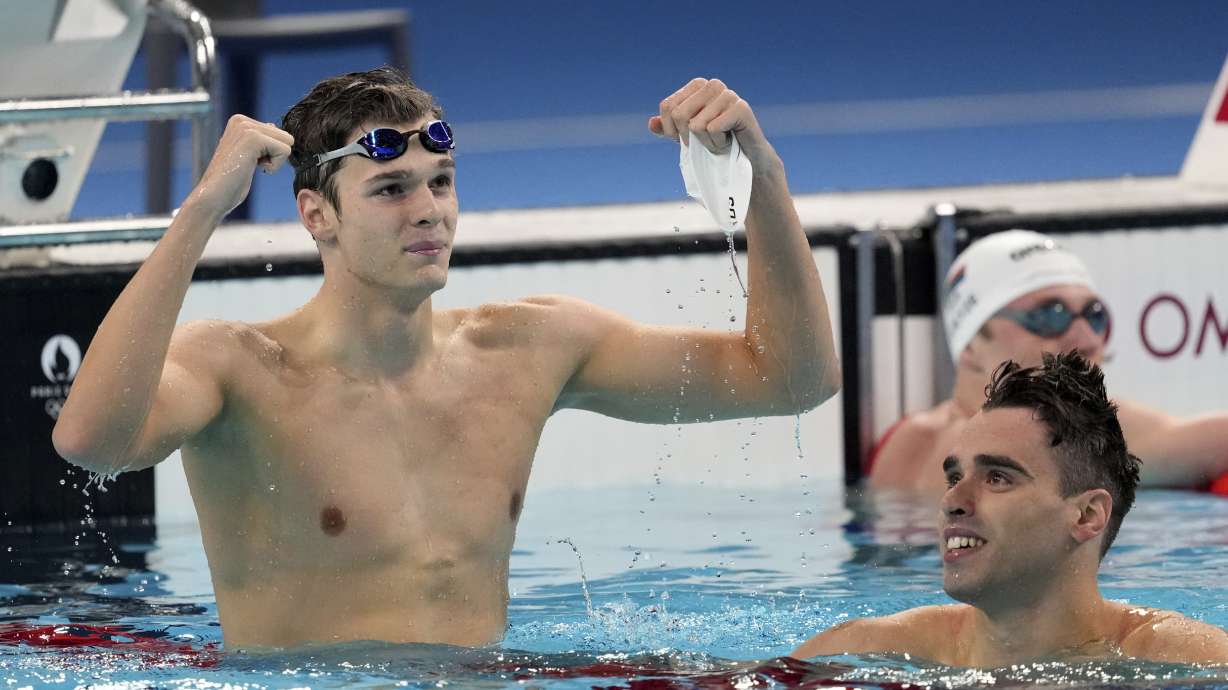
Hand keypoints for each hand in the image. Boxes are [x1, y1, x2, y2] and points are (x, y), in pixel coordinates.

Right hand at [185, 114, 293, 219]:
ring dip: (274, 162)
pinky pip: (284, 151)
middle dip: (275, 156)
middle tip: (250, 165)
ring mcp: (246, 127)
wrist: (212, 196)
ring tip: (250, 166)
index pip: (280, 134)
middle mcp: (242, 120)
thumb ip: (260, 138)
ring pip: (288, 143)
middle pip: (286, 137)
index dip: (271, 154)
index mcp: (240, 121)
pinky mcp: (253, 138)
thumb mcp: (247, 154)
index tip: (248, 161)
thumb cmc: (230, 181)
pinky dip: (274, 166)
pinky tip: (252, 168)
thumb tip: (274, 126)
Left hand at [648, 78, 776, 168]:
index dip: (671, 130)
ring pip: (696, 125)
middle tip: (706, 140)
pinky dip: (717, 143)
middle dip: (688, 137)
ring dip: (706, 143)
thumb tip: (651, 123)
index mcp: (697, 85)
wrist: (744, 159)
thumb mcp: (685, 136)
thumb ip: (667, 128)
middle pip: (679, 115)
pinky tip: (729, 140)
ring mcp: (728, 94)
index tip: (688, 138)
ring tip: (720, 139)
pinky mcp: (741, 108)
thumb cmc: (714, 143)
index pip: (667, 106)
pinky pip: (713, 129)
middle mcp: (712, 85)